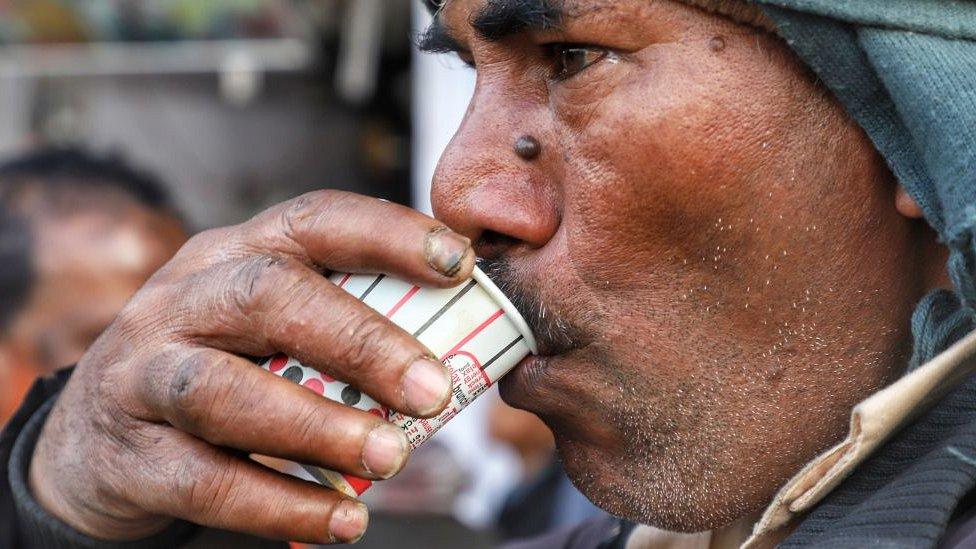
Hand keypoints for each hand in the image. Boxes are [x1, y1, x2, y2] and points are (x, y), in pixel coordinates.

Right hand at [27, 191, 472, 543]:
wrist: (94, 438)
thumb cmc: (217, 369)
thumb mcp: (263, 326)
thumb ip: (336, 328)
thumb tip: (456, 352)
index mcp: (234, 255)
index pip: (312, 221)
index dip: (388, 234)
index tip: (458, 263)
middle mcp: (184, 299)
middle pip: (268, 296)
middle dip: (361, 341)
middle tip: (433, 390)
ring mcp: (143, 374)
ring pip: (224, 391)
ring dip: (319, 428)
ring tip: (390, 459)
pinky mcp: (129, 455)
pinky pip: (203, 481)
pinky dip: (280, 505)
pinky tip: (342, 521)